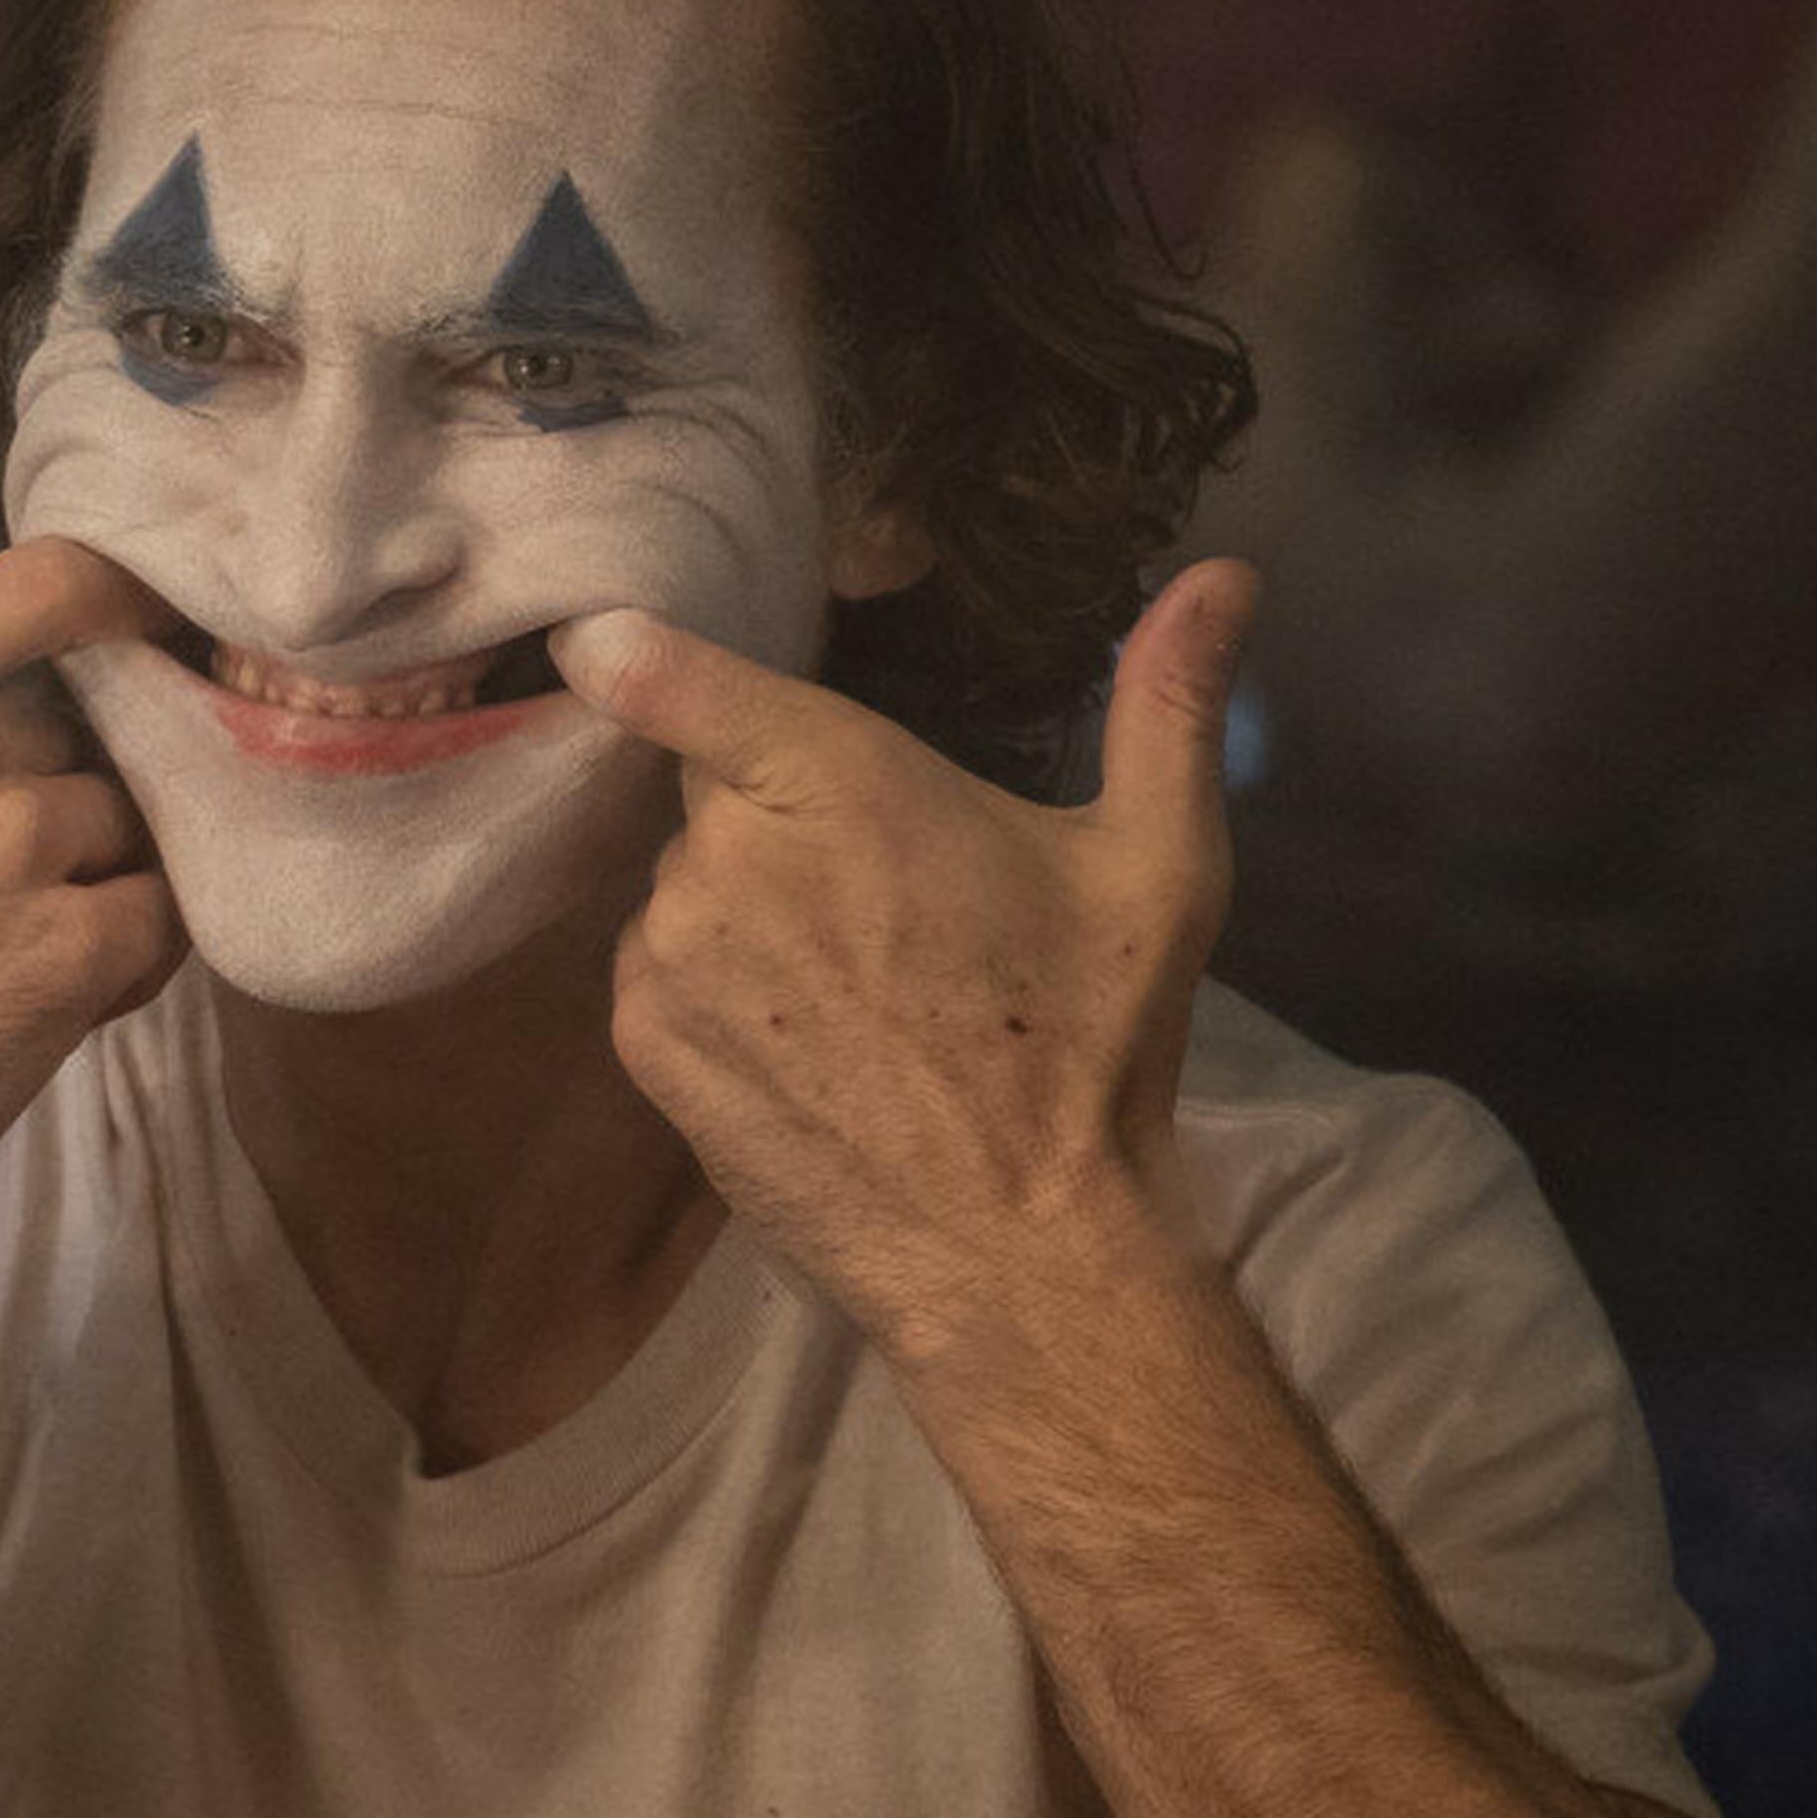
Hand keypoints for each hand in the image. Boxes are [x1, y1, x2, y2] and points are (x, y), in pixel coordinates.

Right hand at [0, 537, 182, 1274]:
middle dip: (57, 790)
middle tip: (5, 876)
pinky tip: (75, 998)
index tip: (152, 604)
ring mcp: (22, 851)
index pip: (31, 586)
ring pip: (127, 826)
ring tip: (30, 948)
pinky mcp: (76, 956)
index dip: (113, 583)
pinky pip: (164, 919)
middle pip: (78, 732)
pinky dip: (136, 952)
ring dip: (100, 877)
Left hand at [550, 565, 1258, 1367]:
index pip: (679, 681)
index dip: (630, 653)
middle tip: (884, 893)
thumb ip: (1168, 704)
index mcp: (837, 780)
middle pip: (713, 789)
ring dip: (742, 906)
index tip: (590, 634)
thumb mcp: (1158, 865)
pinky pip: (657, 972)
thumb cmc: (1093, 1046)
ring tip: (856, 984)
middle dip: (777, 817)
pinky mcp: (643, 1042)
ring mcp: (672, 953)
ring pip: (684, 883)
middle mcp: (727, 855)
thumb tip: (1226, 570)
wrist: (1017, 1247)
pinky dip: (710, 987)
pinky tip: (805, 1037)